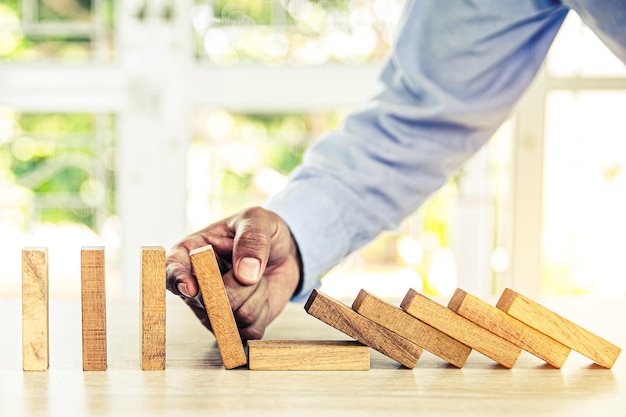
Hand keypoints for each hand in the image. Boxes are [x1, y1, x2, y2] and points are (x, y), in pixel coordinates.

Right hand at [166, 207, 301, 340]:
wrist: (283, 253)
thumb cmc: (262, 232)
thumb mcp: (259, 220)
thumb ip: (252, 239)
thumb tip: (244, 273)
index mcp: (191, 253)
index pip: (171, 270)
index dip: (178, 280)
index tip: (191, 286)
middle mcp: (196, 285)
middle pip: (210, 301)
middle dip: (239, 286)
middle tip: (249, 268)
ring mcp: (212, 309)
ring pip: (234, 317)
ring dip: (256, 295)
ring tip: (256, 277)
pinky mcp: (232, 326)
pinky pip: (249, 331)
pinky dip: (264, 312)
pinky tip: (261, 296)